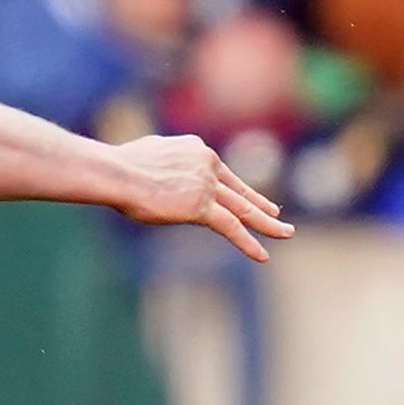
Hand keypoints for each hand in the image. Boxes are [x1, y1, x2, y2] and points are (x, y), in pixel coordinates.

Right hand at [111, 134, 295, 262]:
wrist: (116, 173)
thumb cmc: (121, 165)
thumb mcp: (148, 153)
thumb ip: (164, 160)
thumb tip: (157, 167)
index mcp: (196, 149)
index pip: (221, 173)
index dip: (237, 187)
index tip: (246, 195)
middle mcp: (207, 163)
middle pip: (239, 190)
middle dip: (260, 203)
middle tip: (277, 212)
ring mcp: (207, 185)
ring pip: (243, 209)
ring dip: (268, 223)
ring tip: (286, 233)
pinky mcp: (202, 206)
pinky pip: (231, 227)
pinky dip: (249, 242)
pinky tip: (262, 255)